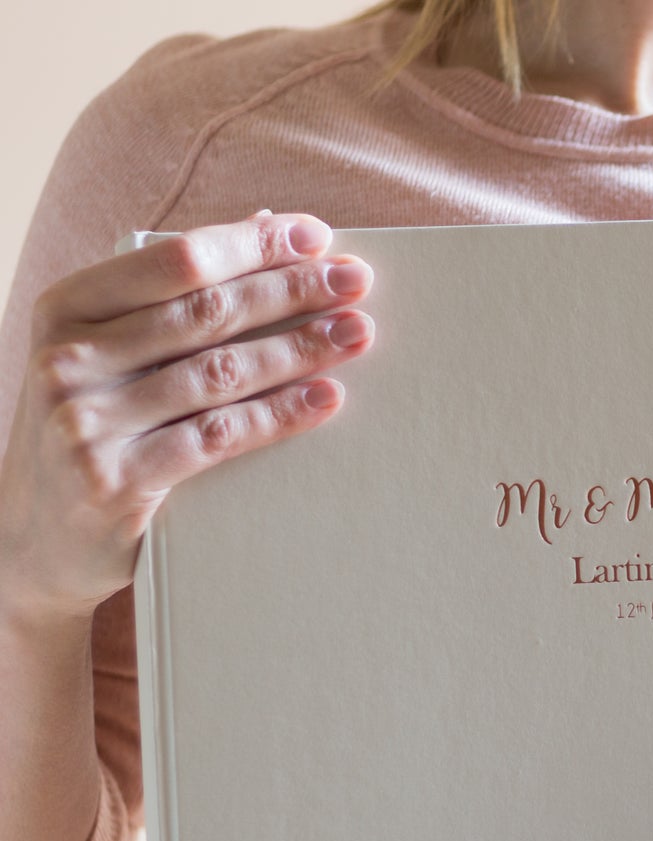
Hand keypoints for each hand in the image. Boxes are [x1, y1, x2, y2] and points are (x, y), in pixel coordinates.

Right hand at [0, 208, 374, 624]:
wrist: (30, 538)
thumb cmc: (90, 430)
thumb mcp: (106, 354)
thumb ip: (172, 298)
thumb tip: (265, 226)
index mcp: (65, 308)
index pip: (174, 261)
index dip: (251, 245)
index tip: (317, 237)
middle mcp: (70, 359)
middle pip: (205, 313)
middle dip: (289, 291)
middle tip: (355, 281)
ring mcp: (89, 423)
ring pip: (218, 374)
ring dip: (299, 349)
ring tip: (356, 334)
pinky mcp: (119, 482)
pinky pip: (218, 438)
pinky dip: (280, 415)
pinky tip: (327, 399)